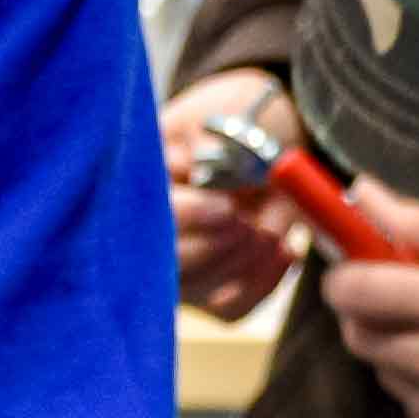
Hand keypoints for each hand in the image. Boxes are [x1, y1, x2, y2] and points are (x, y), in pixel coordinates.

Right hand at [164, 66, 303, 319]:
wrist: (271, 123)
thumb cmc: (240, 111)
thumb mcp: (219, 109)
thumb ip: (205, 143)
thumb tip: (199, 170)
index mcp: (135, 185)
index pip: (141, 217)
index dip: (185, 217)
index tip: (227, 207)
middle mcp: (146, 232)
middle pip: (164, 265)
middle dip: (213, 248)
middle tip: (248, 223)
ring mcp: (177, 264)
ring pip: (195, 292)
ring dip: (240, 264)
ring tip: (267, 232)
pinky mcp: (211, 287)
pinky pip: (230, 307)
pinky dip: (262, 284)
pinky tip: (283, 250)